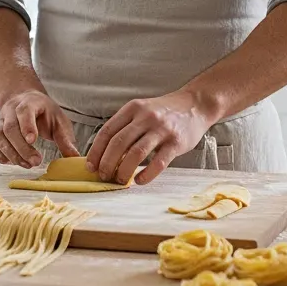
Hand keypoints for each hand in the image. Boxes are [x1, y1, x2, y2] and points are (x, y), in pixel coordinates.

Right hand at [0, 90, 78, 167]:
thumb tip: (74, 157)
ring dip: (11, 154)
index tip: (33, 140)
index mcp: (29, 103)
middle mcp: (10, 110)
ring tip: (26, 164)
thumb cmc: (44, 113)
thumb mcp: (59, 121)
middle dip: (22, 148)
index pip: (24, 111)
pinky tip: (12, 161)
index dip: (27, 126)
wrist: (24, 101)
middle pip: (10, 128)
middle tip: (35, 162)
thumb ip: (65, 139)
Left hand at [85, 91, 215, 184]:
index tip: (90, 166)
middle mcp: (145, 117)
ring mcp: (161, 129)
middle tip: (103, 176)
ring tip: (119, 180)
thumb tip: (104, 153)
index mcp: (133, 108)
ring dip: (123, 170)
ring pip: (136, 154)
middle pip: (118, 143)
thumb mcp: (142, 110)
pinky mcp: (176, 142)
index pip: (107, 131)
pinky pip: (158, 162)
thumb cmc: (164, 112)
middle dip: (107, 163)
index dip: (96, 151)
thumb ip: (125, 126)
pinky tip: (139, 180)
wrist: (195, 105)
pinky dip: (146, 174)